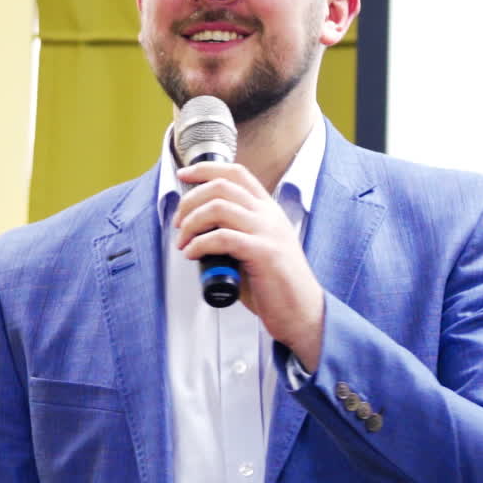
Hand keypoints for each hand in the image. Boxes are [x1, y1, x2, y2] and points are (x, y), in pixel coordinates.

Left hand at [174, 161, 324, 369]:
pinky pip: (221, 237)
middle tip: (179, 223)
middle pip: (221, 186)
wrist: (303, 313)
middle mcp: (269, 216)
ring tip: (184, 242)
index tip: (184, 175)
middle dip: (190, 201)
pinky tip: (192, 255)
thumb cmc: (277, 287)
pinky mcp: (263, 253)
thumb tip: (198, 230)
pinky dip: (199, 244)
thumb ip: (235, 233)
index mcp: (268, 211)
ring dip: (191, 223)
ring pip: (218, 207)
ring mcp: (268, 232)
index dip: (205, 170)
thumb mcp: (257, 248)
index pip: (236, 173)